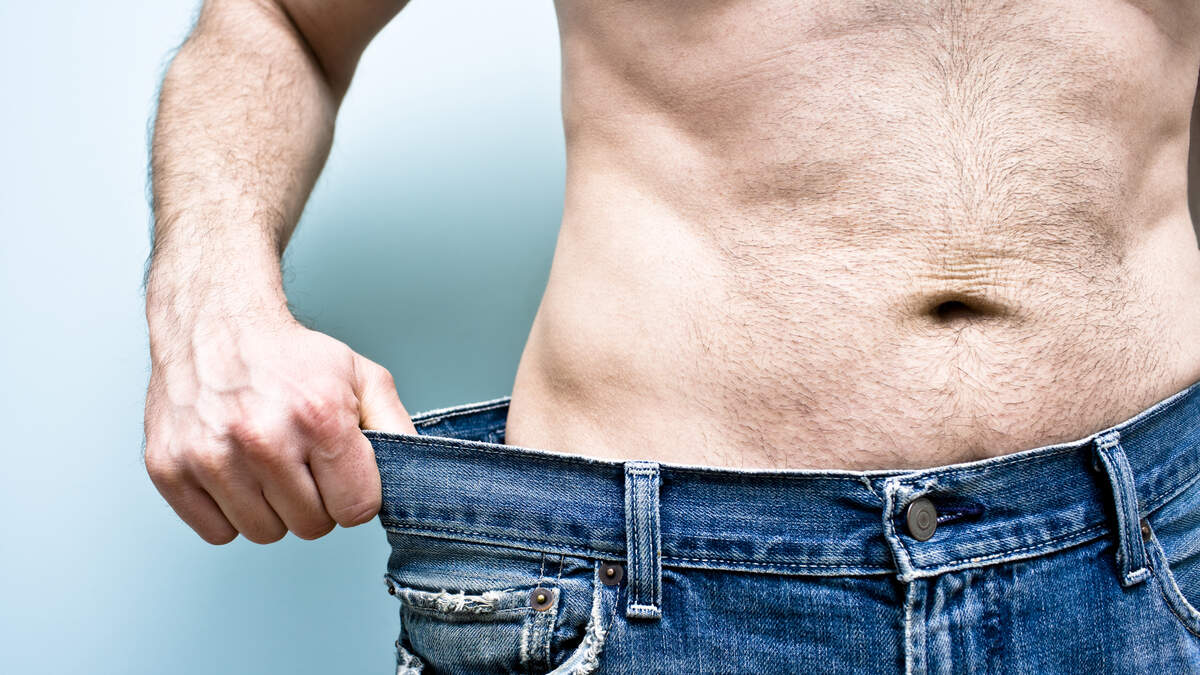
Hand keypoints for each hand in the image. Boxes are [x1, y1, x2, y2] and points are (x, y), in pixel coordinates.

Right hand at [143, 310, 414, 543]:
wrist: (214, 322)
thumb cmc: (288, 355)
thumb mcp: (360, 376)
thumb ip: (395, 427)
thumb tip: (418, 474)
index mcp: (320, 417)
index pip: (356, 509)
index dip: (353, 494)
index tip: (340, 471)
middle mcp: (263, 438)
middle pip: (311, 526)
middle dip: (314, 501)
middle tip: (301, 462)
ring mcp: (211, 456)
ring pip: (263, 534)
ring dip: (271, 508)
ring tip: (266, 464)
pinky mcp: (169, 469)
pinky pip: (217, 533)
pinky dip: (229, 512)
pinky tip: (234, 472)